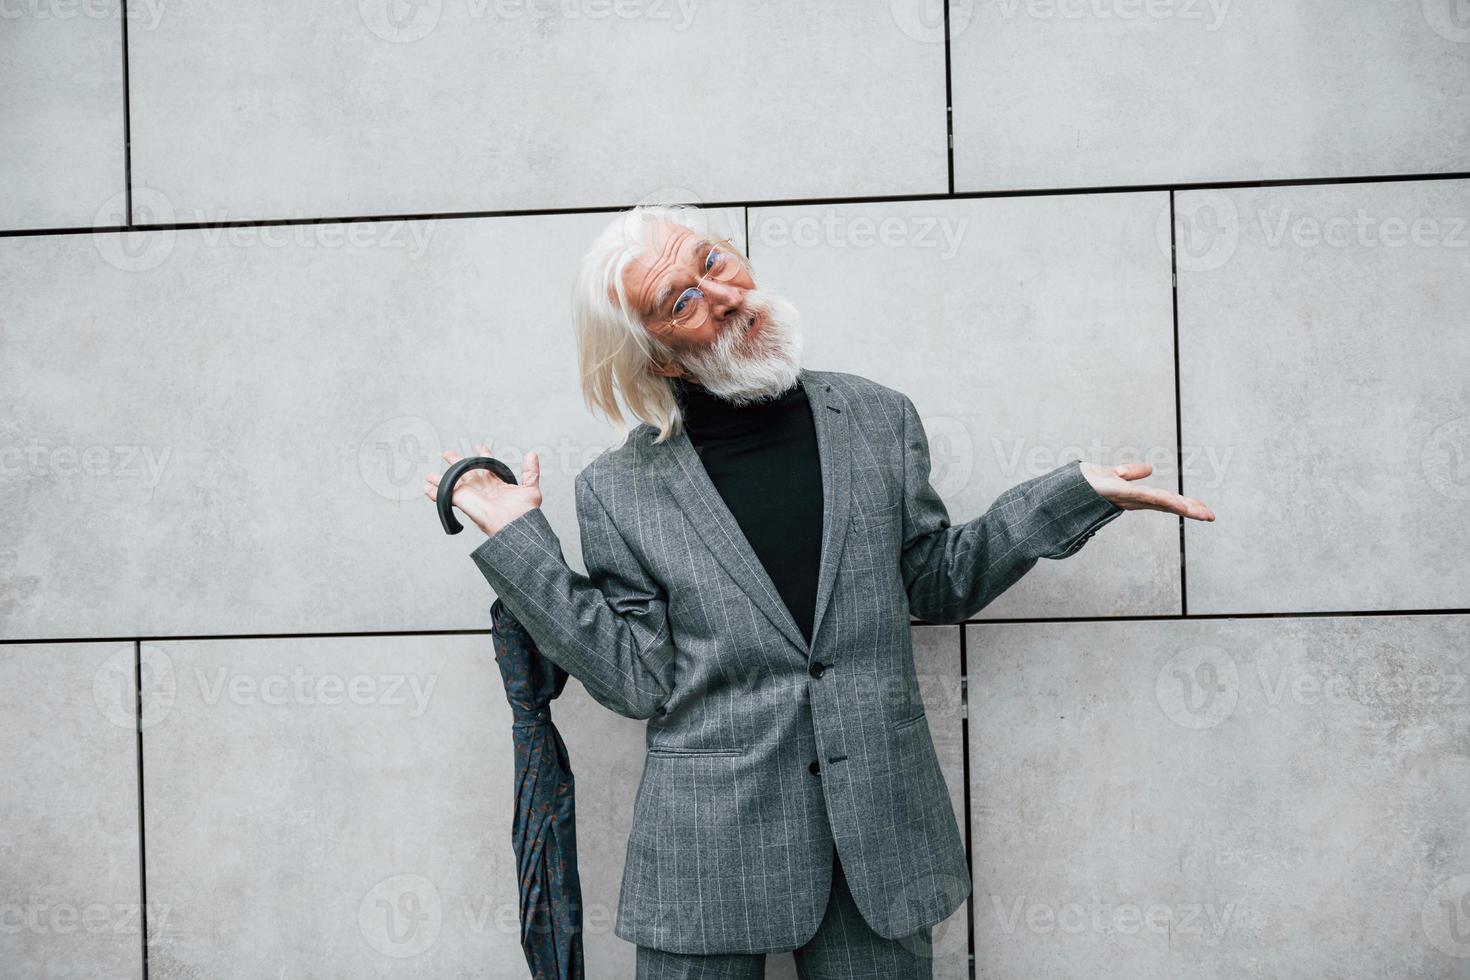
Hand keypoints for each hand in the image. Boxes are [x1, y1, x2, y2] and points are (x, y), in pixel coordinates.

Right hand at [424, 442, 542, 535]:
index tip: (479, 446)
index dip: (483, 454)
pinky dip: (434, 491)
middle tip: (447, 453)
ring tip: (429, 475)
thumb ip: (531, 471)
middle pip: (466, 470)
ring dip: (441, 478)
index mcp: (497, 482)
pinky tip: (426, 487)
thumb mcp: (531, 488)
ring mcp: (471, 494)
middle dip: (457, 460)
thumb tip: (532, 454)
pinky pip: (445, 495)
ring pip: (453, 482)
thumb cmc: (524, 512)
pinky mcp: (462, 501)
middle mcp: (482, 487)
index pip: (488, 464)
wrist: (515, 526)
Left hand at [1078, 461, 1214, 521]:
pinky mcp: (1116, 493)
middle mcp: (1131, 501)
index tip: (1204, 510)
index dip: (1184, 504)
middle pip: (1165, 505)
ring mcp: (1125, 498)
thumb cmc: (1081, 484)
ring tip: (1201, 513)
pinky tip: (1176, 503)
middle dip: (1189, 510)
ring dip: (1181, 507)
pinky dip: (1161, 500)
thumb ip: (1130, 473)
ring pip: (1158, 502)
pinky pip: (1143, 496)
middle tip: (1211, 516)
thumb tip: (1149, 469)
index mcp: (1133, 497)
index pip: (1164, 500)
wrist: (1058, 489)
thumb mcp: (1111, 475)